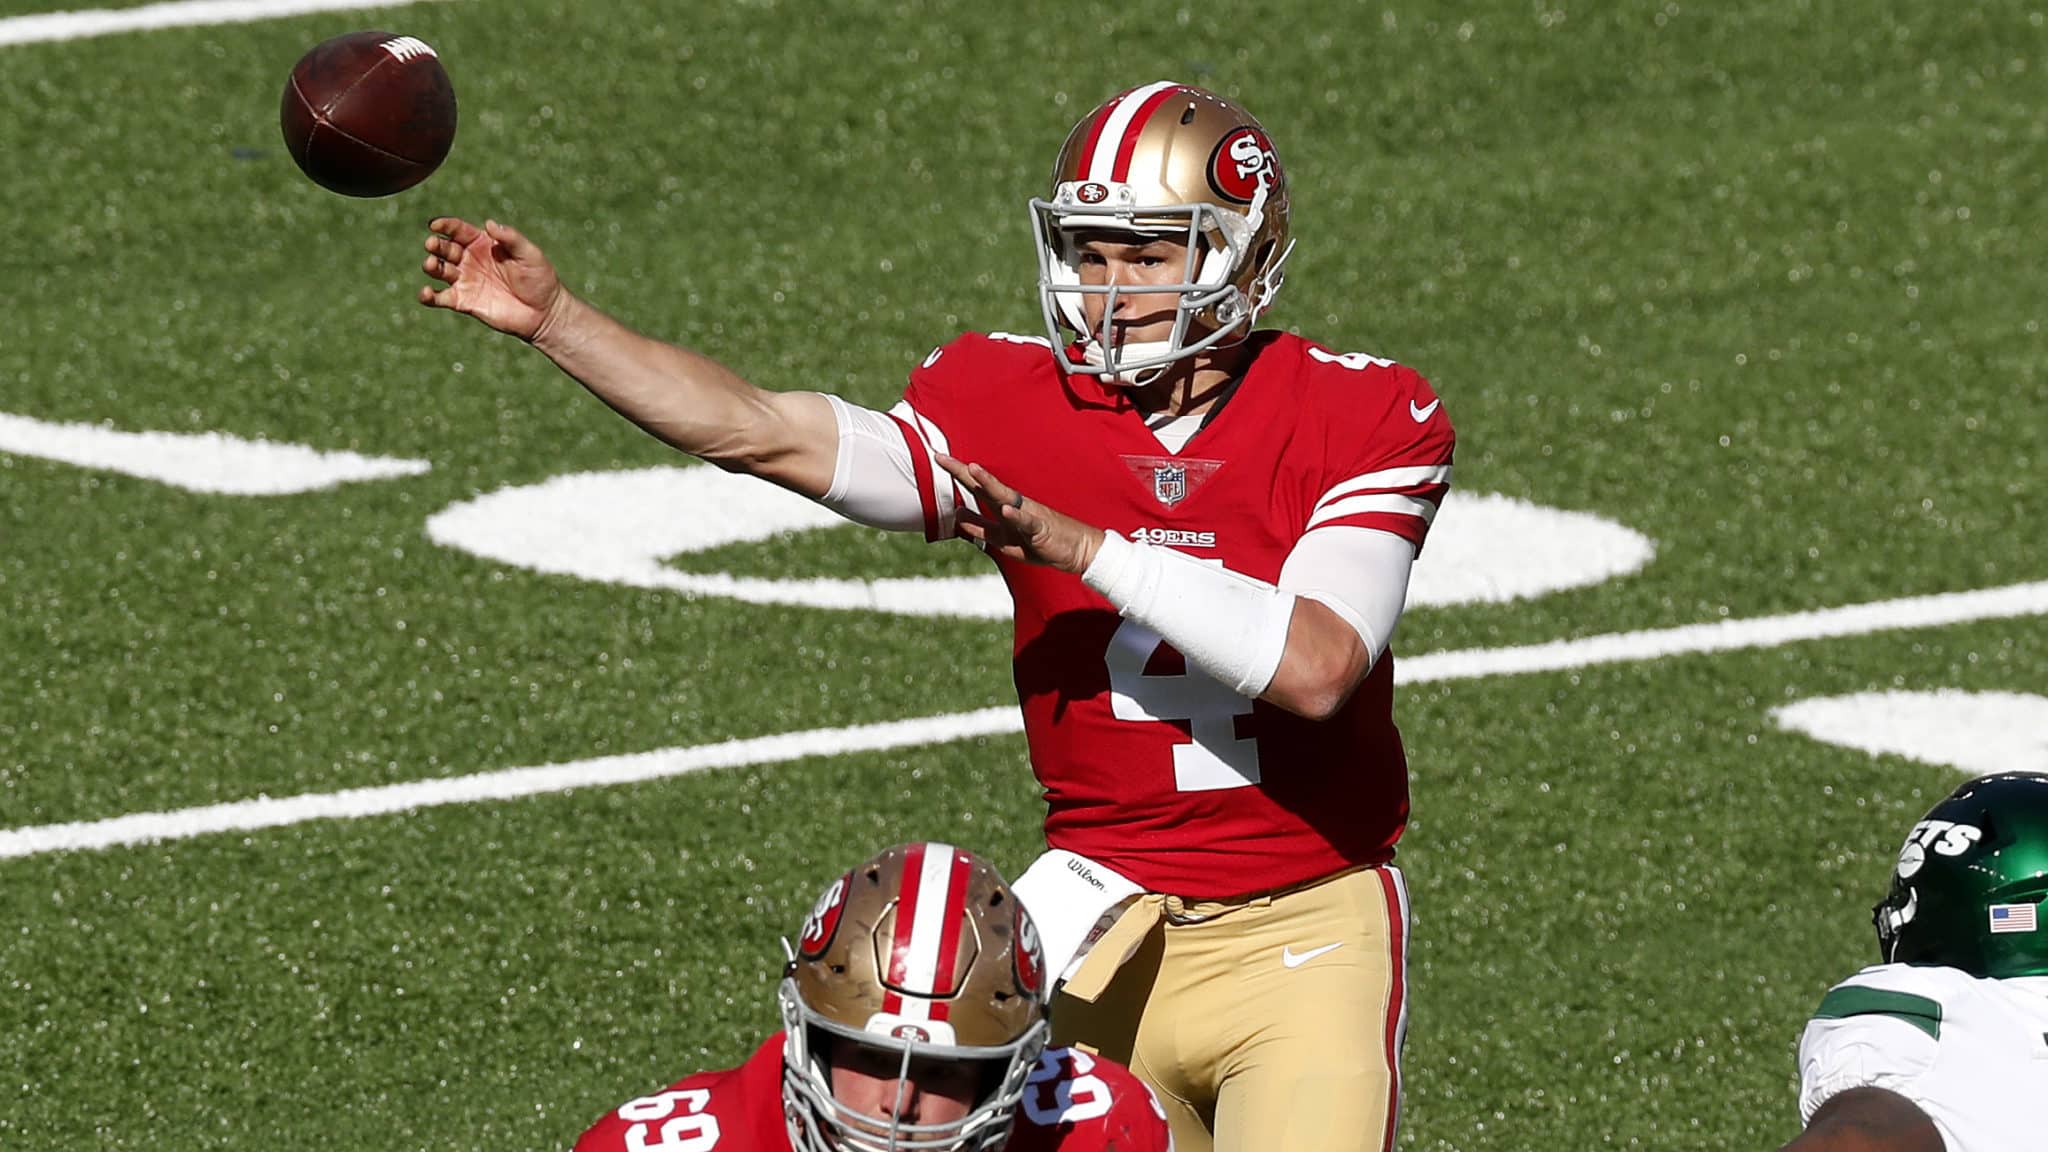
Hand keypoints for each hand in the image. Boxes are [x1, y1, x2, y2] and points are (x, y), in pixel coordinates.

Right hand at [417, 217, 565, 342]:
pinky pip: (440, 298)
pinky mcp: (464, 302)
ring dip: (431, 266)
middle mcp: (469, 259)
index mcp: (483, 243)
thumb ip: (511, 238)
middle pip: (445, 248)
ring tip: (433, 264)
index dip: (445, 225)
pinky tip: (425, 294)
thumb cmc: (539, 279)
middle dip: (436, 244)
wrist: (544, 312)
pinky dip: (428, 296)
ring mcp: (465, 280)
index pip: (458, 230)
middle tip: (431, 244)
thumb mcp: (530, 254)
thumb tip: (490, 224)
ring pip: (439, 270)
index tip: (435, 224)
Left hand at [937, 455, 1103, 575]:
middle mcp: (1014, 506)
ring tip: (973, 469)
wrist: (1077, 550)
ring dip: (989, 483)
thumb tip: (958, 514)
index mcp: (1004, 507)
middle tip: (941, 456)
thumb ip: (981, 528)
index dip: (958, 473)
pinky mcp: (1040, 529)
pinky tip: (1005, 510)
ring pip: (1005, 497)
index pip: (977, 487)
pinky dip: (1016, 516)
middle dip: (963, 472)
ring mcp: (1027, 515)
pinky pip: (1027, 522)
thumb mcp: (1003, 540)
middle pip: (985, 486)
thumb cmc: (1040, 543)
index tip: (938, 457)